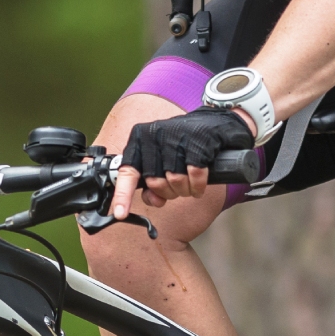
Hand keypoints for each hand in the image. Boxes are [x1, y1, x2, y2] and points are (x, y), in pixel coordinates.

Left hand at [111, 107, 255, 216]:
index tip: (120, 213)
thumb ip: (150, 179)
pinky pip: (195, 175)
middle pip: (155, 182)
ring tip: (190, 183)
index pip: (128, 170)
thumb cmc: (184, 143)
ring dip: (185, 190)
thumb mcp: (161, 157)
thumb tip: (153, 200)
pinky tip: (200, 183)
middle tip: (177, 189)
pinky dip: (199, 185)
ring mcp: (176, 136)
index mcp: (140, 139)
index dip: (123, 194)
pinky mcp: (198, 141)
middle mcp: (155, 135)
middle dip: (168, 193)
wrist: (214, 122)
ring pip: (175, 181)